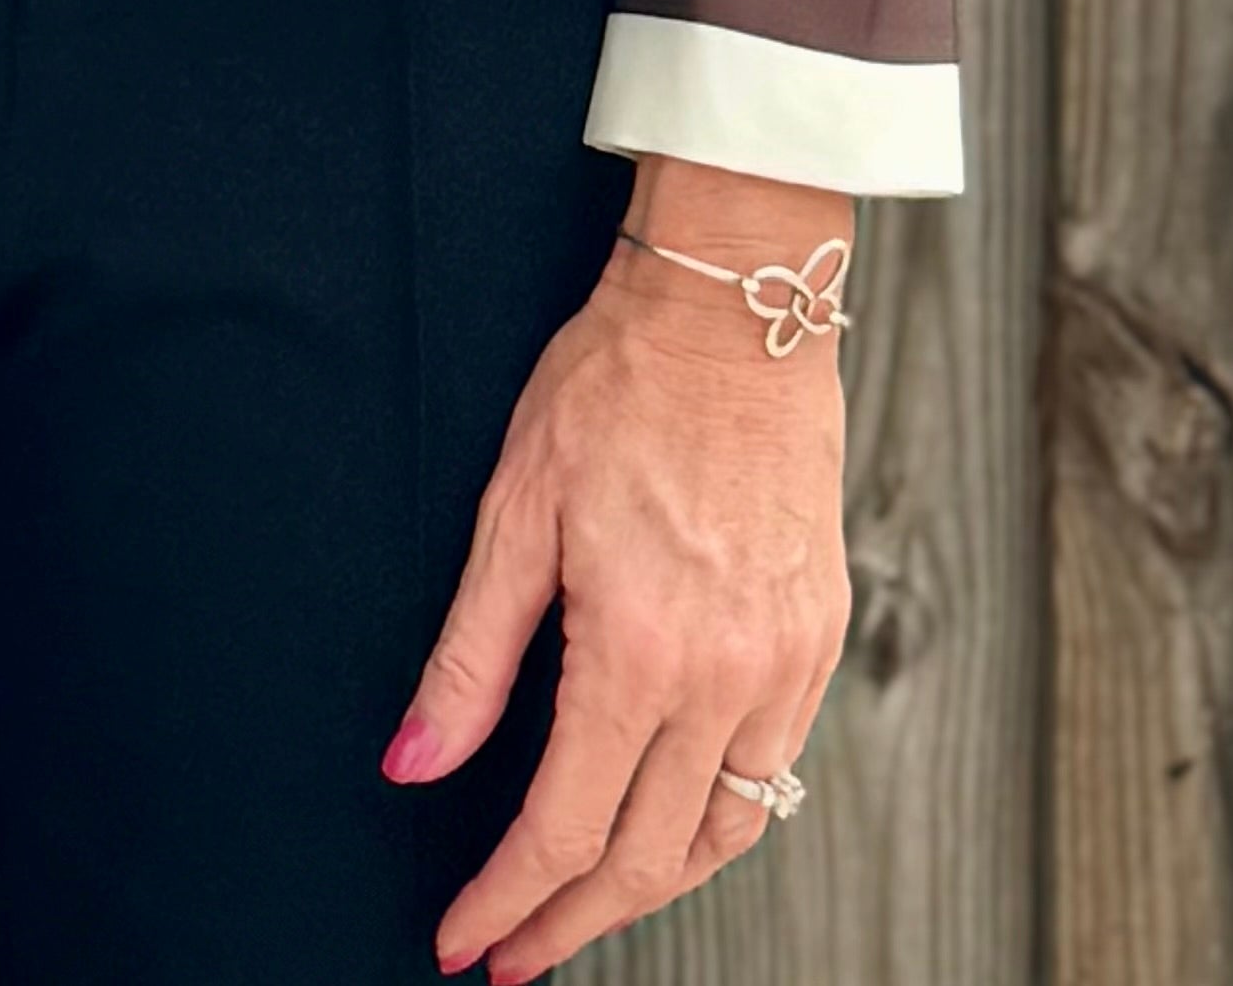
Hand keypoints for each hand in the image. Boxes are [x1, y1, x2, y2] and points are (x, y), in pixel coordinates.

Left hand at [388, 165, 852, 977]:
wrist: (730, 310)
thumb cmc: (613, 386)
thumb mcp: (512, 511)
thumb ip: (468, 658)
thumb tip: (412, 765)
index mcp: (640, 649)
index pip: (565, 829)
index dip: (508, 899)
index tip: (465, 942)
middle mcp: (727, 676)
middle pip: (647, 858)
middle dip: (571, 922)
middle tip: (511, 952)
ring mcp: (786, 664)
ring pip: (723, 835)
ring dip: (648, 889)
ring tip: (581, 908)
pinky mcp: (819, 639)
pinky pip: (773, 774)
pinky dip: (716, 823)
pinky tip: (668, 823)